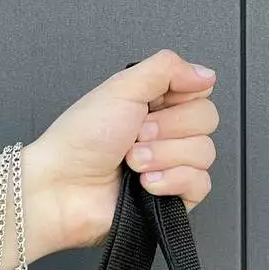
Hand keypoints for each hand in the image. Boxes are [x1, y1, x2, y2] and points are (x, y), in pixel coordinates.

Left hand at [27, 48, 219, 251]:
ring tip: (132, 163)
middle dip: (168, 129)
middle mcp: (165, 136)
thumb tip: (205, 72)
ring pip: (204, 154)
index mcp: (154, 105)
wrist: (62, 189)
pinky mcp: (172, 201)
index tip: (151, 106)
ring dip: (164, 156)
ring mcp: (170, 169)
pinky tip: (146, 184)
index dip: (180, 99)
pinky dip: (172, 181)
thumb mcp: (122, 88)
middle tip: (135, 136)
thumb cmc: (79, 142)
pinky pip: (200, 186)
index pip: (199, 93)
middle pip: (206, 122)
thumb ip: (167, 68)